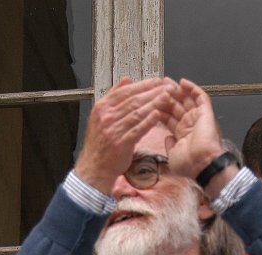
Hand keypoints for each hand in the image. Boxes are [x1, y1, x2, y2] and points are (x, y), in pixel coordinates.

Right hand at [73, 77, 176, 193]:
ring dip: (154, 103)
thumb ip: (113, 96)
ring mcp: (113, 130)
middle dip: (153, 92)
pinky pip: (137, 130)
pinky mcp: (121, 144)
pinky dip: (148, 121)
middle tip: (167, 86)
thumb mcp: (100, 115)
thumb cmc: (100, 144)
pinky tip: (158, 115)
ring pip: (137, 113)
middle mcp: (106, 117)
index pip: (125, 91)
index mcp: (102, 107)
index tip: (157, 81)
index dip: (143, 85)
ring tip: (167, 97)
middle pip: (133, 100)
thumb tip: (126, 80)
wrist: (94, 168)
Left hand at [164, 79, 225, 180]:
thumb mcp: (172, 156)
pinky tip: (183, 82)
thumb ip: (169, 145)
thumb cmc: (190, 165)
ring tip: (166, 81)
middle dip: (166, 96)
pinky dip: (192, 88)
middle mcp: (190, 125)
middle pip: (176, 106)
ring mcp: (198, 118)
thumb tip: (167, 138)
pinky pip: (201, 97)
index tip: (150, 100)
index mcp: (182, 135)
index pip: (168, 117)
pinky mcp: (206, 113)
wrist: (202, 164)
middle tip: (156, 86)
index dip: (159, 108)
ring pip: (187, 99)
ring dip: (177, 90)